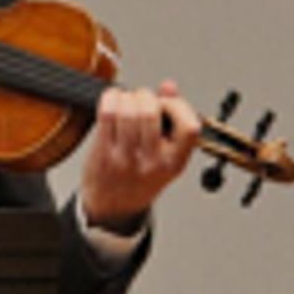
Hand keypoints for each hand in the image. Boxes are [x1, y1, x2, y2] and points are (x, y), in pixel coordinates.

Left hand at [80, 80, 199, 232]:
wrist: (112, 207)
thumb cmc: (140, 178)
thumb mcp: (167, 155)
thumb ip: (172, 119)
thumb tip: (169, 86)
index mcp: (175, 162)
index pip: (190, 127)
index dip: (179, 106)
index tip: (168, 104)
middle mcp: (152, 162)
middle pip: (151, 112)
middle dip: (146, 95)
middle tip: (142, 100)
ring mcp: (126, 158)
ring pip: (128, 111)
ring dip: (127, 96)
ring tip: (127, 101)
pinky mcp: (104, 153)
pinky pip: (107, 114)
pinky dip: (110, 99)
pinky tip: (113, 101)